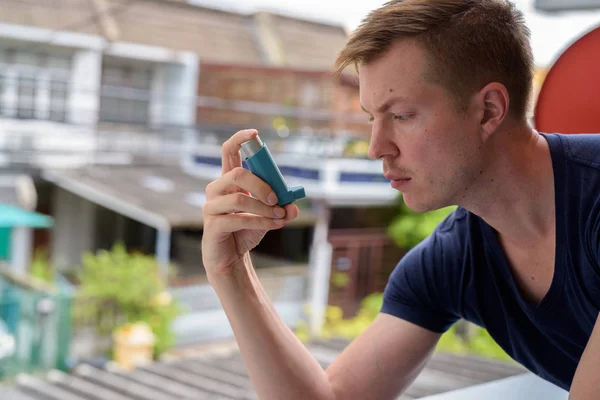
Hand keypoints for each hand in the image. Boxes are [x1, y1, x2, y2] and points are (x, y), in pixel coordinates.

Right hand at [201, 129, 298, 277]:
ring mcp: (211, 207)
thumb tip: (293, 206)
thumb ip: (281, 208)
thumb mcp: (268, 216)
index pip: (229, 152)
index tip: (255, 133)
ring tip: (280, 216)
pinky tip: (274, 225)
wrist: (231, 258)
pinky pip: (238, 219)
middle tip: (277, 198)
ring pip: (239, 199)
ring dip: (264, 208)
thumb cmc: (246, 230)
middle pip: (237, 174)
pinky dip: (261, 221)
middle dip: (261, 185)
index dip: (239, 139)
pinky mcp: (212, 225)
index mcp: (228, 180)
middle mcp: (216, 189)